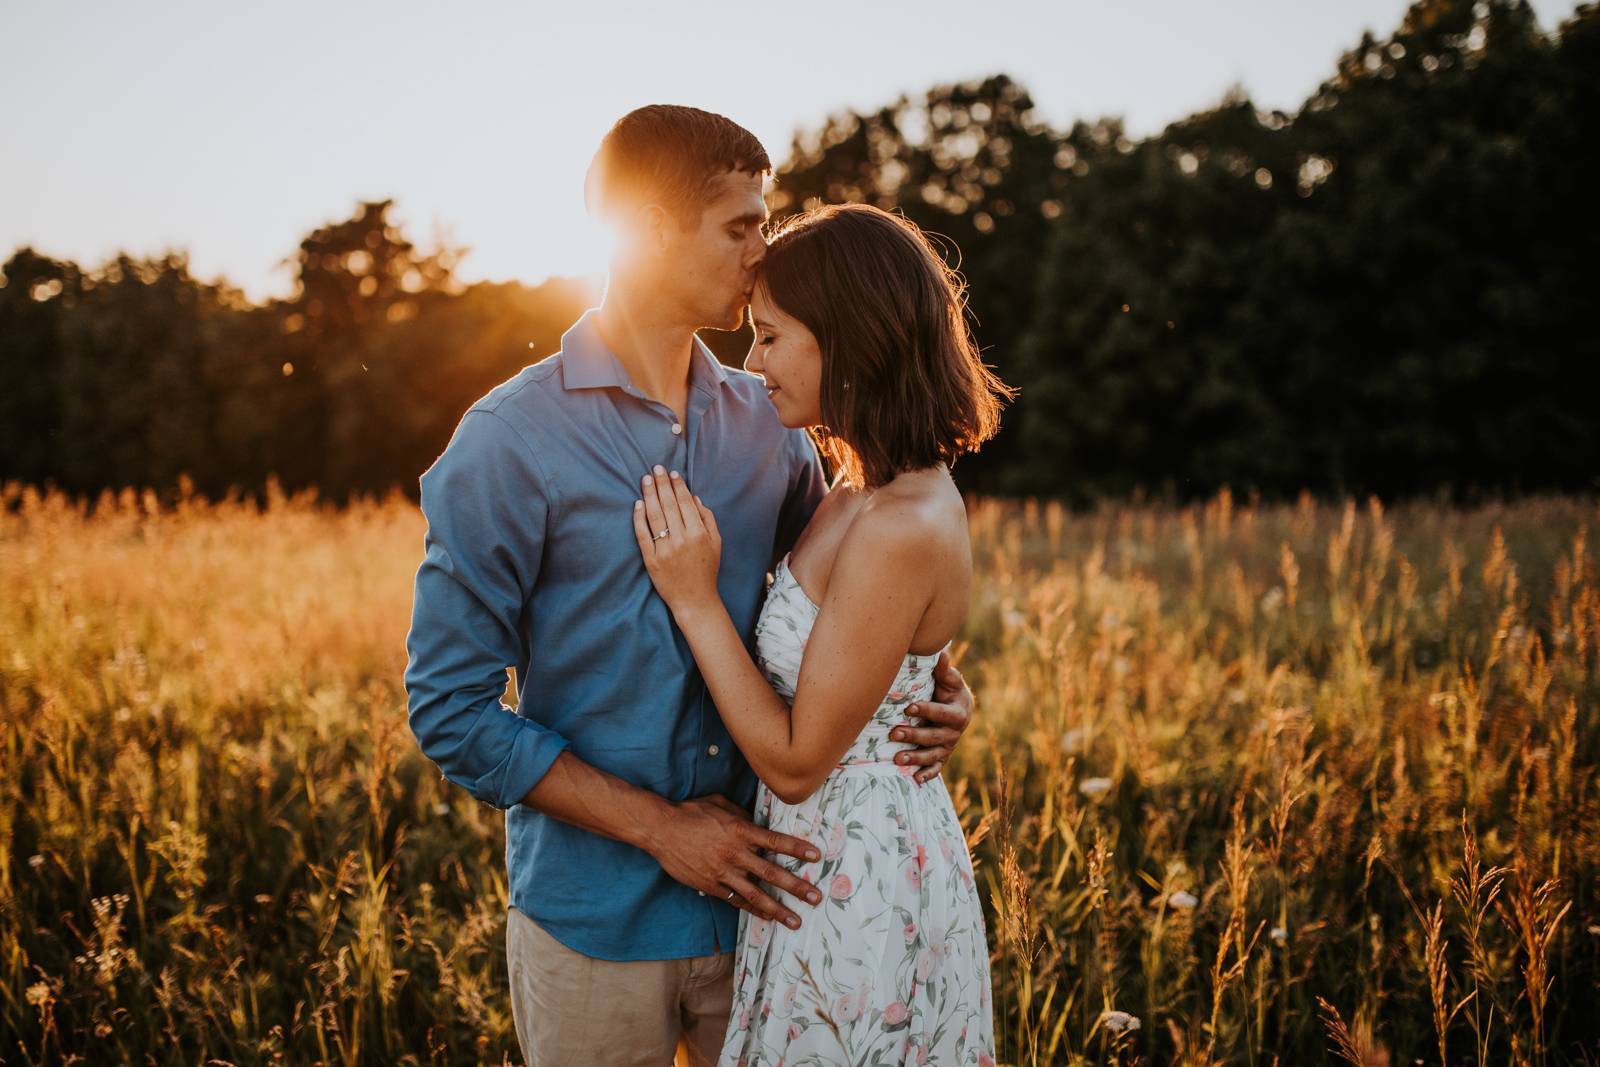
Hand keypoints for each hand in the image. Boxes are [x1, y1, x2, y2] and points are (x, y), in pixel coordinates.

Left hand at [633, 466, 721, 616]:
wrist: (695, 599)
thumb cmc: (707, 570)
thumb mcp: (716, 543)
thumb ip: (707, 519)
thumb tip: (694, 498)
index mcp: (698, 533)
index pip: (685, 503)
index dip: (678, 486)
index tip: (672, 473)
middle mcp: (681, 539)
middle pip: (668, 505)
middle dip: (661, 484)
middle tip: (656, 468)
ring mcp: (665, 549)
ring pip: (654, 515)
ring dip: (649, 494)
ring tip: (646, 479)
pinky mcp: (651, 559)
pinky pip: (643, 534)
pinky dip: (639, 518)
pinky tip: (638, 503)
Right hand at [647, 795, 823, 928]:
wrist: (661, 829)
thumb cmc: (691, 812)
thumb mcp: (720, 804)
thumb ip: (742, 815)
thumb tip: (758, 823)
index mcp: (739, 830)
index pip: (775, 841)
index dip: (797, 849)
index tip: (816, 857)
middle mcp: (734, 853)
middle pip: (771, 873)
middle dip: (796, 886)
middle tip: (815, 897)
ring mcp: (722, 872)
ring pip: (756, 894)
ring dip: (778, 909)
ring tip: (795, 920)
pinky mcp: (711, 885)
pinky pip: (736, 900)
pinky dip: (753, 909)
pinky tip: (767, 916)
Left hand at [891, 650, 973, 783]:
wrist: (959, 708)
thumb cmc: (950, 690)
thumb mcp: (950, 679)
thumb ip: (944, 670)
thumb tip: (941, 652)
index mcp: (958, 713)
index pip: (941, 713)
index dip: (926, 710)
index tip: (908, 708)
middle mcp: (954, 733)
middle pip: (934, 737)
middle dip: (914, 735)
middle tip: (893, 733)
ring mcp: (948, 747)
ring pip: (932, 755)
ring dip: (916, 758)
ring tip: (897, 758)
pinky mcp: (942, 757)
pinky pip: (936, 769)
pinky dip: (927, 775)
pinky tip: (914, 780)